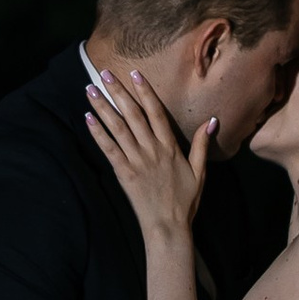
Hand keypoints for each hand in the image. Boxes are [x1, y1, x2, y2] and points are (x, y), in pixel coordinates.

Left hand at [84, 62, 207, 248]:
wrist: (168, 226)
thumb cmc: (185, 200)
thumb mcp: (200, 171)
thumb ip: (202, 144)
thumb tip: (211, 120)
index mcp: (170, 147)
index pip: (156, 112)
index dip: (145, 92)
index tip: (134, 73)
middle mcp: (152, 149)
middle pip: (133, 114)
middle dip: (118, 92)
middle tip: (104, 73)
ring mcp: (137, 160)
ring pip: (118, 128)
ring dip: (103, 107)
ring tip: (90, 90)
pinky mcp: (124, 173)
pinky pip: (109, 149)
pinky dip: (98, 133)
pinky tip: (87, 118)